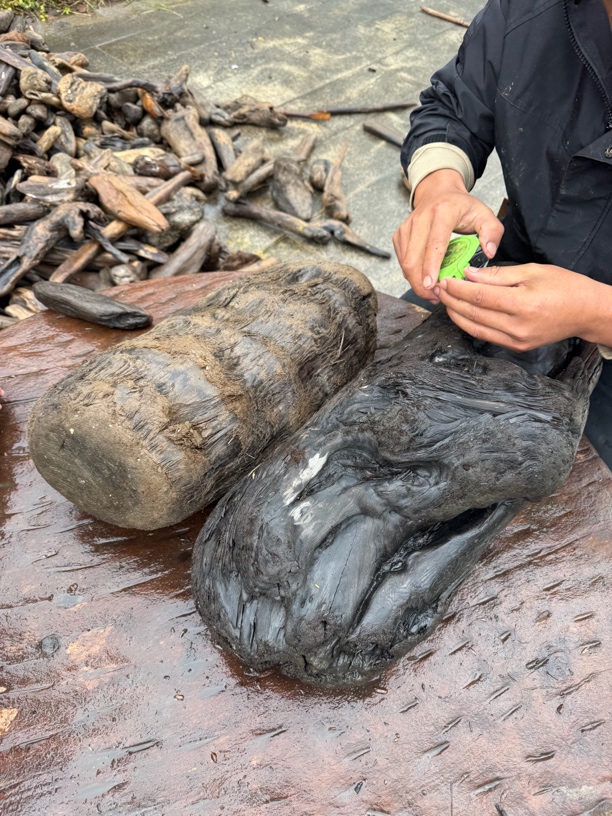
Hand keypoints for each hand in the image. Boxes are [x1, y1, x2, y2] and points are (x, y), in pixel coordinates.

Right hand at [392, 169, 503, 301]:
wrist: (439, 192)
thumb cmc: (461, 207)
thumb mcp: (484, 214)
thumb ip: (492, 232)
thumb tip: (488, 252)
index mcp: (442, 212)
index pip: (434, 244)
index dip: (431, 267)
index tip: (432, 285)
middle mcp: (420, 218)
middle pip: (414, 258)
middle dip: (421, 283)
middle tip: (435, 297)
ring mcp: (407, 227)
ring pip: (405, 263)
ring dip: (416, 282)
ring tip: (432, 292)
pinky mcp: (399, 236)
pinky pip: (402, 261)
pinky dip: (411, 274)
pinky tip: (423, 279)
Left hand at [435, 262, 610, 349]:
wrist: (585, 312)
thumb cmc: (564, 287)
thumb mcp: (533, 271)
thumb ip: (499, 275)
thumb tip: (470, 274)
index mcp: (523, 303)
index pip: (480, 296)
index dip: (458, 288)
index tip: (445, 279)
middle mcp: (518, 326)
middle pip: (474, 314)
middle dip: (452, 301)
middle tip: (438, 289)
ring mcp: (517, 340)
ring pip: (476, 328)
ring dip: (456, 314)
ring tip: (445, 301)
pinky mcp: (517, 347)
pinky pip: (486, 336)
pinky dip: (469, 325)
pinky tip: (460, 313)